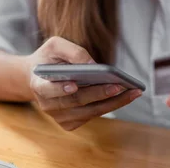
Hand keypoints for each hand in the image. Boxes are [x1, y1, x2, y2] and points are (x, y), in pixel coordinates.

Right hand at [26, 37, 142, 130]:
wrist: (38, 77)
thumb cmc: (48, 59)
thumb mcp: (55, 46)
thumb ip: (72, 52)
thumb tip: (94, 65)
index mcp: (38, 85)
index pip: (47, 90)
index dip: (60, 89)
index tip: (74, 85)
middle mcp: (47, 105)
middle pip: (75, 102)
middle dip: (98, 93)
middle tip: (118, 86)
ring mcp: (59, 117)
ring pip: (88, 112)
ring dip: (112, 102)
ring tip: (132, 92)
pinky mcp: (70, 123)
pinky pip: (93, 115)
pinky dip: (110, 106)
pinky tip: (125, 96)